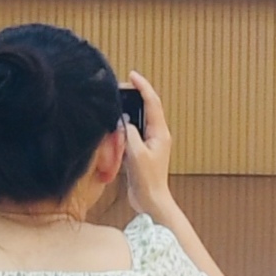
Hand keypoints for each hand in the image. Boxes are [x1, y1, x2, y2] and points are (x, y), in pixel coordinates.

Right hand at [115, 72, 177, 195]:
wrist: (151, 200)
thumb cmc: (147, 180)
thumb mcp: (136, 154)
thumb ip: (129, 134)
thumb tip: (122, 120)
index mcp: (160, 132)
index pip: (152, 102)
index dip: (143, 86)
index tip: (132, 75)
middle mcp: (158, 134)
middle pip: (147, 107)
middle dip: (135, 94)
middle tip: (120, 86)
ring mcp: (151, 142)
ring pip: (140, 118)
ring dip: (130, 109)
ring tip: (116, 100)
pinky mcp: (143, 150)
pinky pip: (134, 131)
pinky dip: (125, 124)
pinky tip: (115, 123)